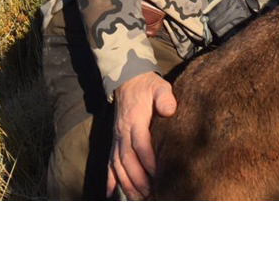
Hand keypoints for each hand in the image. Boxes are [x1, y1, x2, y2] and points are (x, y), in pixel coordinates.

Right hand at [107, 71, 176, 199]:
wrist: (129, 80)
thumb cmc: (148, 86)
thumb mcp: (159, 86)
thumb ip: (164, 97)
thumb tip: (169, 110)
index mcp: (135, 120)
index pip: (140, 144)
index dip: (147, 161)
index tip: (158, 174)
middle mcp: (122, 132)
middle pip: (127, 159)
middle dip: (137, 178)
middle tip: (150, 194)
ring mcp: (117, 137)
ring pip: (117, 164)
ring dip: (126, 182)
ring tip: (137, 198)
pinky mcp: (115, 140)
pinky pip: (109, 162)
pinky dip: (110, 178)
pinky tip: (111, 194)